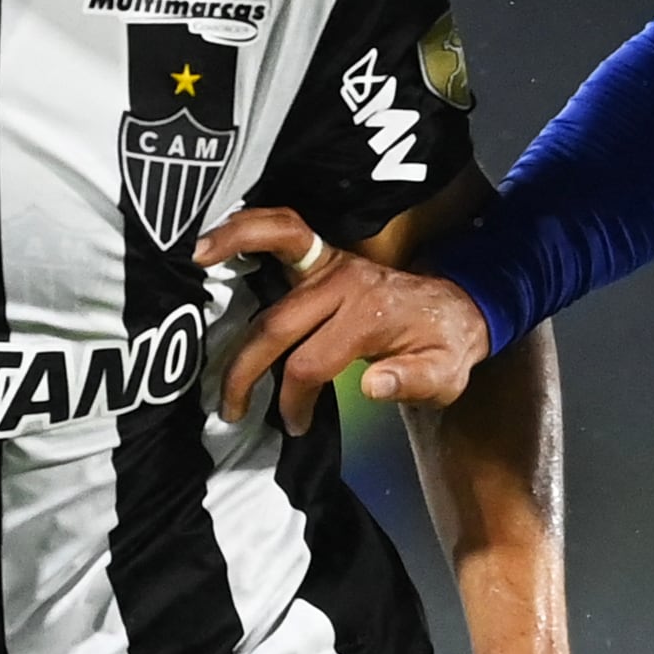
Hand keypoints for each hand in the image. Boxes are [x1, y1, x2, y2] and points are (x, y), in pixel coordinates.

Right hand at [196, 205, 489, 428]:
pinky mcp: (322, 256)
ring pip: (272, 251)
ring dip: (231, 252)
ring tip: (193, 259)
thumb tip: (370, 385)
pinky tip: (217, 235)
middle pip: (277, 324)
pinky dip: (248, 227)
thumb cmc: (446, 347)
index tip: (295, 426)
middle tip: (226, 408)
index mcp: (367, 317)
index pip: (310, 364)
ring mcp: (330, 264)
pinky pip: (282, 230)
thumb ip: (412, 381)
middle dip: (244, 368)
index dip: (293, 401)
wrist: (460, 307)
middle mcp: (343, 284)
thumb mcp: (445, 375)